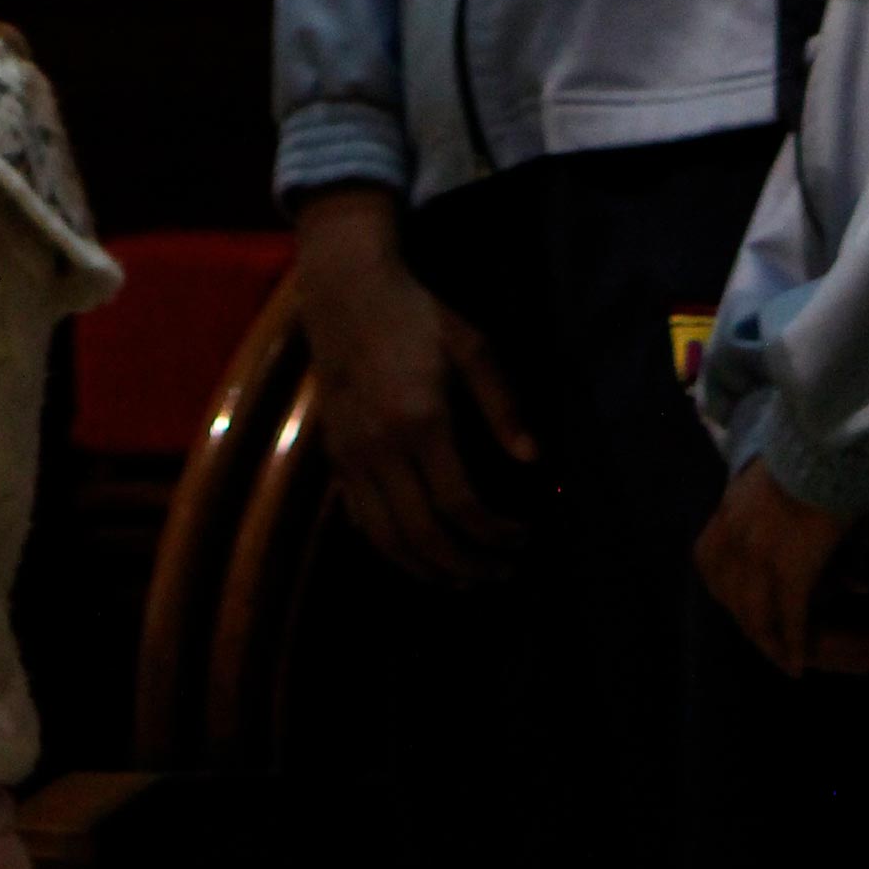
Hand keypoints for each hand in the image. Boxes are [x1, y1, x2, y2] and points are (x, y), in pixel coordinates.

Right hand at [294, 189, 537, 583]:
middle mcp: (381, 446)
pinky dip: (391, 549)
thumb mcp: (471, 345)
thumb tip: (533, 461)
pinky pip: (361, 519)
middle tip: (499, 573)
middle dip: (467, 565)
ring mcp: (351, 454)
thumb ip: (503, 405)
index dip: (495, 534)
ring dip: (427, 570)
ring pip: (386, 539)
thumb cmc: (415, 314)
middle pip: (423, 534)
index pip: (461, 504)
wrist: (345, 288)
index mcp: (421, 420)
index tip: (522, 538)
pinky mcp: (335, 454)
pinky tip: (418, 553)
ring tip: (463, 579)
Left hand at [693, 457, 868, 677]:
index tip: (737, 607)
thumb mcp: (757, 482)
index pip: (708, 567)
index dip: (723, 592)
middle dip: (750, 627)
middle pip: (732, 600)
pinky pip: (791, 620)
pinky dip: (795, 645)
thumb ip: (750, 508)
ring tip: (785, 660)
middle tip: (767, 644)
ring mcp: (760, 560)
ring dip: (772, 644)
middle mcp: (734, 542)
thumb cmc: (801, 458)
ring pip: (757, 618)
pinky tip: (799, 663)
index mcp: (725, 517)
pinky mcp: (791, 572)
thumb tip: (758, 519)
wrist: (821, 446)